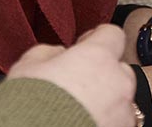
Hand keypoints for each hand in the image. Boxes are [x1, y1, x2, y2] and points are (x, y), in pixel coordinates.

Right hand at [8, 24, 136, 126]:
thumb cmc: (31, 104)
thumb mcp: (28, 65)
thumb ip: (50, 52)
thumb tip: (59, 55)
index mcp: (97, 57)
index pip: (113, 34)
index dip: (97, 39)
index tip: (85, 46)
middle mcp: (117, 84)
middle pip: (120, 69)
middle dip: (104, 73)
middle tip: (79, 82)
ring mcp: (123, 114)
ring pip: (121, 101)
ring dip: (106, 101)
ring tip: (80, 109)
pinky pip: (117, 123)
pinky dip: (105, 122)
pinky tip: (83, 124)